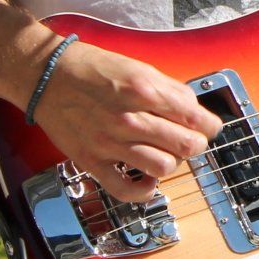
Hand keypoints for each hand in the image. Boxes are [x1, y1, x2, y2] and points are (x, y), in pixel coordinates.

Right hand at [28, 40, 222, 202]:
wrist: (48, 76)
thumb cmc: (94, 69)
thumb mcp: (139, 68)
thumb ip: (169, 90)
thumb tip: (194, 110)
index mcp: (145, 90)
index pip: (195, 117)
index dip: (210, 125)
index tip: (209, 127)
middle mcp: (130, 118)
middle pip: (186, 145)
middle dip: (196, 144)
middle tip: (191, 141)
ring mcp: (110, 142)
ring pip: (164, 167)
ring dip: (172, 163)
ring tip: (167, 154)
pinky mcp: (92, 161)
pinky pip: (126, 190)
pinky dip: (144, 190)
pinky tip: (147, 178)